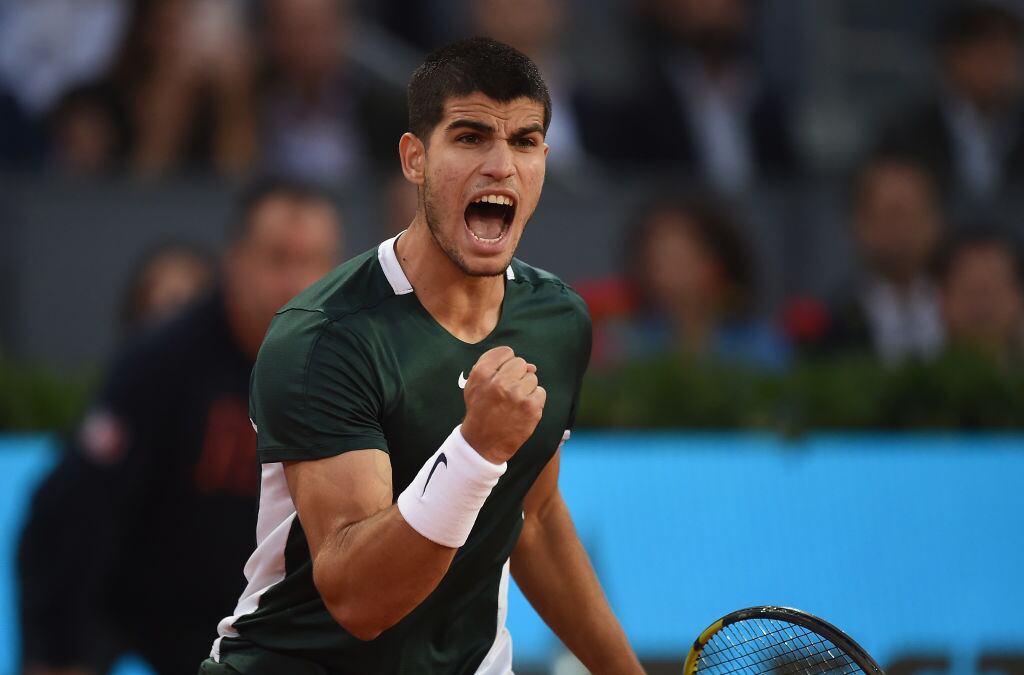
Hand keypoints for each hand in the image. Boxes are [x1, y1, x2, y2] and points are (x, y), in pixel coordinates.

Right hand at [461, 346, 545, 463]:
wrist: (483, 443)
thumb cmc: (480, 410)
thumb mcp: (474, 384)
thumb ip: (494, 365)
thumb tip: (531, 365)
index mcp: (482, 373)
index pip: (505, 352)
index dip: (505, 364)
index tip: (501, 377)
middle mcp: (499, 382)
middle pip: (521, 363)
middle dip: (517, 375)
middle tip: (508, 393)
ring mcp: (517, 394)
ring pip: (532, 377)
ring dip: (526, 389)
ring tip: (514, 403)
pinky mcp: (531, 407)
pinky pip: (540, 392)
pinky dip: (534, 401)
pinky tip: (522, 410)